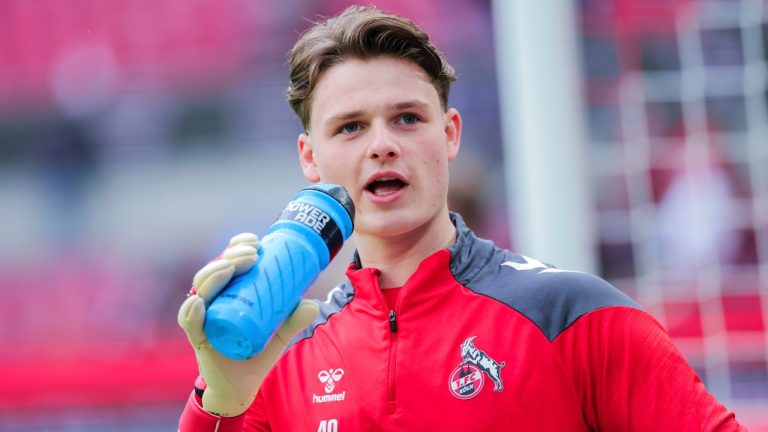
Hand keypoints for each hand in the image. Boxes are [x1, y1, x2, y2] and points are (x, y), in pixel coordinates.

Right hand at [177, 233, 318, 416]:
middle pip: (214, 271)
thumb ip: (294, 319)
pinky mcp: (197, 338)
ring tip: (232, 266)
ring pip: (201, 289)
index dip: (237, 246)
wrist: (242, 386)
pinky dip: (191, 311)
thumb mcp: (280, 333)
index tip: (256, 240)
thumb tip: (313, 303)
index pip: (228, 262)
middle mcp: (212, 301)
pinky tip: (199, 301)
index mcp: (228, 292)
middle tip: (253, 253)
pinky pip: (189, 322)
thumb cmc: (256, 352)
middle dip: (231, 256)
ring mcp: (202, 318)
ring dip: (215, 274)